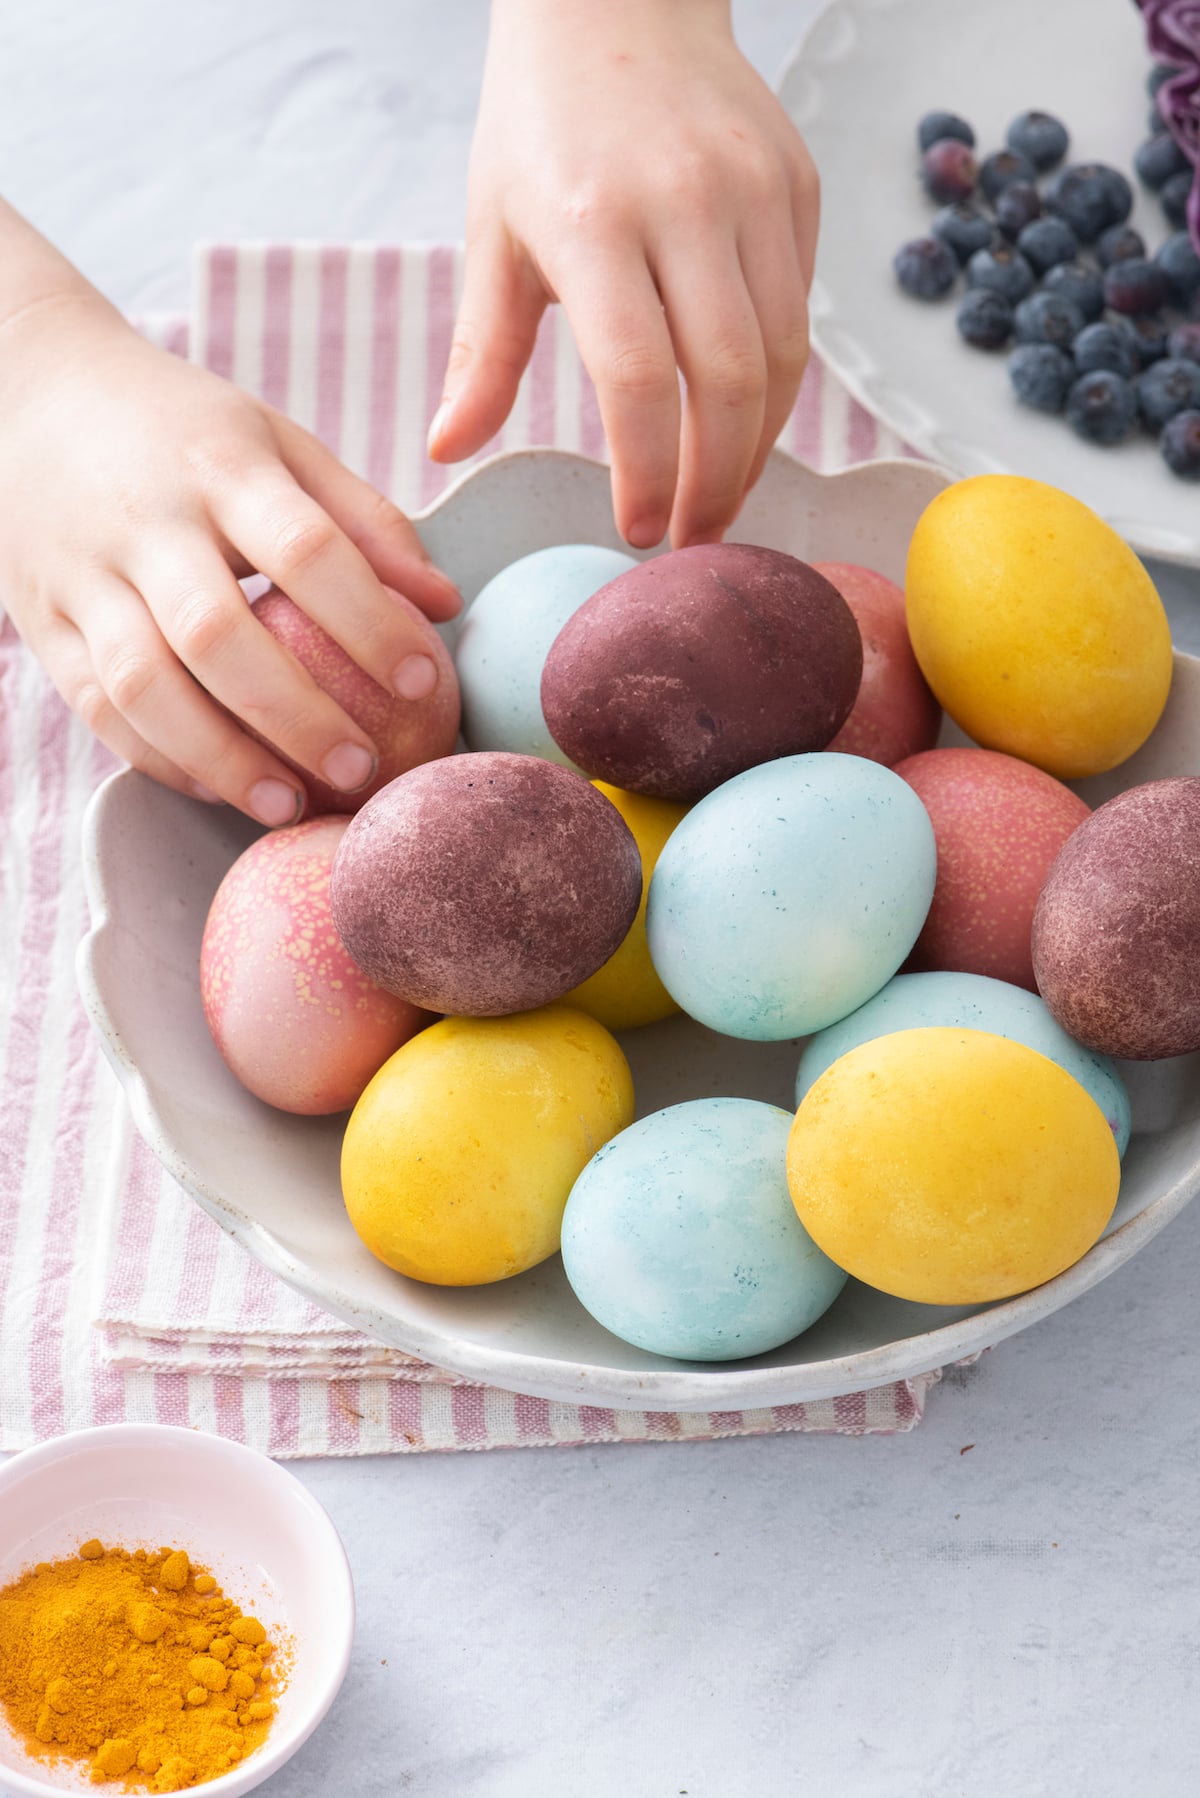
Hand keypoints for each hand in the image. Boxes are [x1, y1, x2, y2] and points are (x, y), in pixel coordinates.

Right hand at [0, 206, 460, 826]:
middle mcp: (145, 520)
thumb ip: (365, 520)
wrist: (31, 394)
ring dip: (221, 758)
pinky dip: (159, 756)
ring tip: (290, 806)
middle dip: (296, 715)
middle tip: (362, 770)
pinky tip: (219, 788)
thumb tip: (447, 603)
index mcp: (220, 464)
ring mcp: (84, 574)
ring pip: (143, 685)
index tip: (424, 682)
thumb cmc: (185, 432)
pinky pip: (96, 706)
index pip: (305, 549)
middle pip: (216, 633)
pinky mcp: (45, 621)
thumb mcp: (278, 442)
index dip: (369, 623)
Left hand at [429, 0, 817, 549]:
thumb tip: (448, 451)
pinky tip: (743, 423)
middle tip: (692, 538)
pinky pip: (801, 310)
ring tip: (721, 496)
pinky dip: (778, 384)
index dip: (648, 470)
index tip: (639, 533)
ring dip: (757, 445)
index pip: (638, 375)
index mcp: (595, 218)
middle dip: (715, 480)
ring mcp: (755, 189)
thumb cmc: (543, 124)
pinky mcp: (798, 186)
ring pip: (783, 355)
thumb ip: (483, 353)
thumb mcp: (492, 231)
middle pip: (728, 379)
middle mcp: (687, 202)